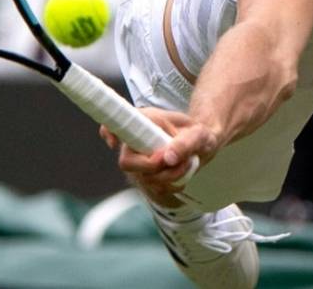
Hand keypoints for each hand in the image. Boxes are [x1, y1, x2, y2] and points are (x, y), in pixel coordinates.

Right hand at [99, 108, 219, 204]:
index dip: (109, 131)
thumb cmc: (198, 134)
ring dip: (170, 175)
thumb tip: (167, 159)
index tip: (115, 142)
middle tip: (173, 160)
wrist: (204, 146)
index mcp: (145, 121)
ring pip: (145, 179)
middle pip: (127, 163)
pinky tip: (182, 171)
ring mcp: (141, 162)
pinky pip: (157, 189)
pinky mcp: (148, 177)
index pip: (116, 123)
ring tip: (187, 162)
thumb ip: (184, 143)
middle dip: (152, 167)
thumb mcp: (198, 134)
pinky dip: (173, 184)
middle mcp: (137, 142)